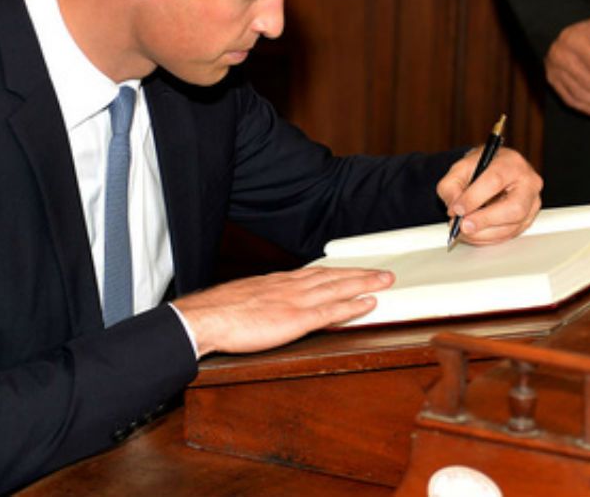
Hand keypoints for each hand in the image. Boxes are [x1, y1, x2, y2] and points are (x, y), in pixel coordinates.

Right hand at [173, 267, 393, 355]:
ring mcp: (295, 301)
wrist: (204, 318)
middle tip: (382, 272)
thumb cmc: (218, 312)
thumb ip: (262, 300)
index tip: (352, 270)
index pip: (314, 274)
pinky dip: (352, 305)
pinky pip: (331, 311)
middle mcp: (290, 286)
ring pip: (338, 288)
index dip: (337, 272)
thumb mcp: (243, 299)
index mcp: (277, 282)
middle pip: (332, 276)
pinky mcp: (296, 319)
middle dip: (359, 273)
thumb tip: (267, 305)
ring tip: (385, 281)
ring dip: (364, 283)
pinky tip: (369, 303)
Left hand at [437, 146, 542, 245]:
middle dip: (484, 220)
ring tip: (464, 230)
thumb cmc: (481, 167)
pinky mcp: (528, 219)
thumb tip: (454, 209)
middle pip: (513, 208)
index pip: (495, 181)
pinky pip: (510, 235)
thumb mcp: (460, 169)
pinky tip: (475, 233)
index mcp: (512, 163)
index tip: (457, 209)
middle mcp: (528, 183)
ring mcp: (532, 203)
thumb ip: (451, 186)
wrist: (494, 171)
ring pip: (512, 226)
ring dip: (483, 233)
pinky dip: (488, 238)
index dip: (474, 198)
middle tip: (463, 225)